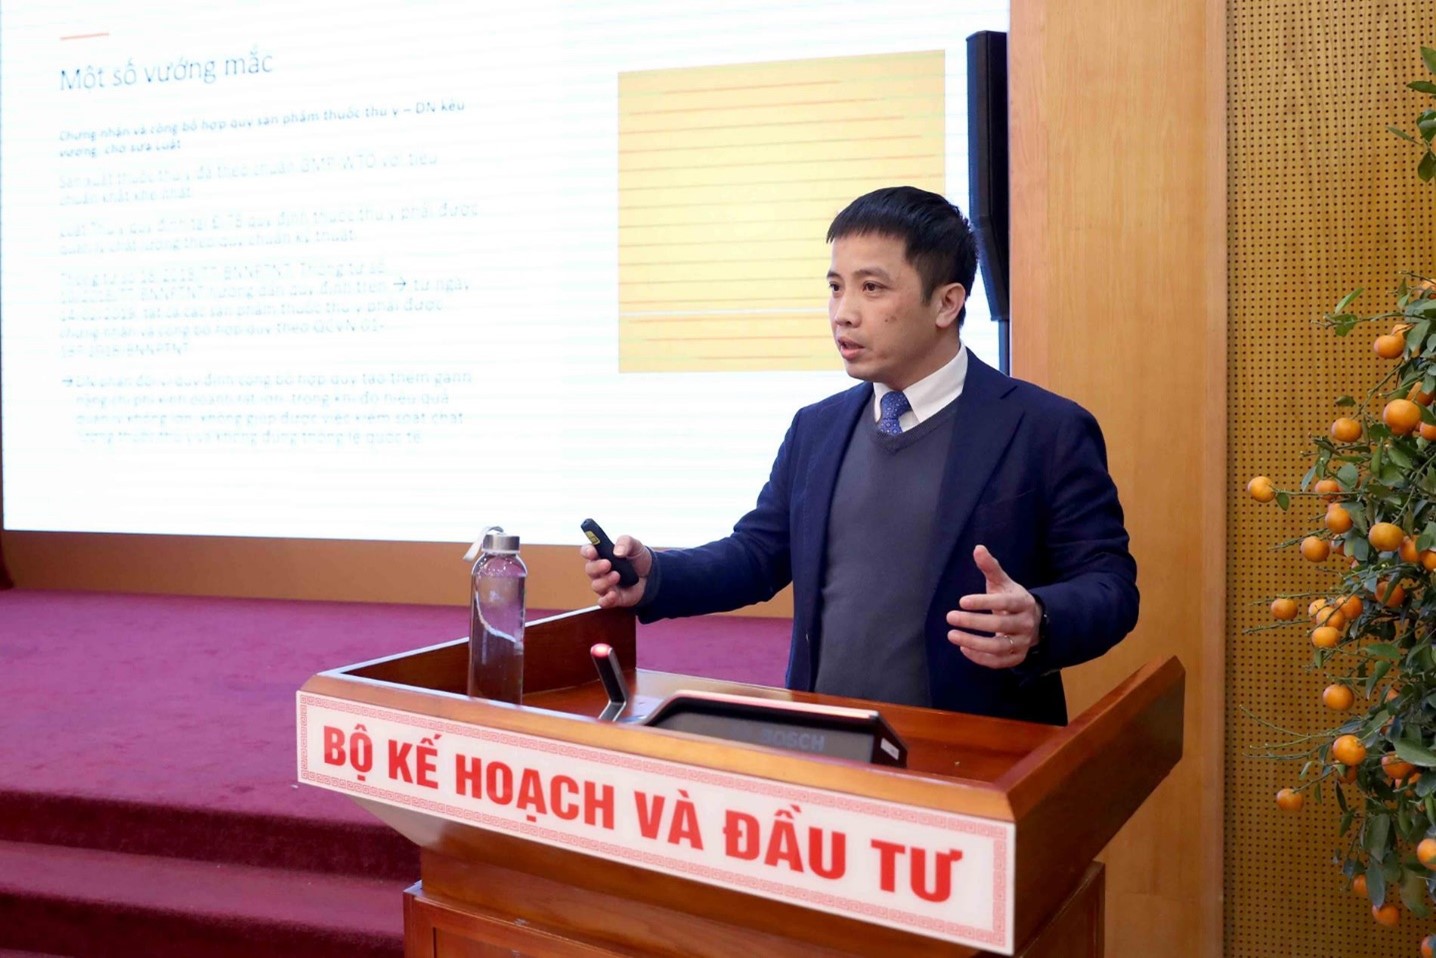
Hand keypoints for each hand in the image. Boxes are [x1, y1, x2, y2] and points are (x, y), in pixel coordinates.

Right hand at [579, 534, 652, 608]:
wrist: (651, 575)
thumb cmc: (638, 558)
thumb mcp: (635, 545)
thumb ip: (625, 542)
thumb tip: (617, 552)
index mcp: (601, 554)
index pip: (587, 551)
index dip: (587, 551)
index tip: (592, 551)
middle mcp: (600, 570)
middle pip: (590, 569)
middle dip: (597, 567)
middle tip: (608, 564)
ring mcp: (605, 585)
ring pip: (596, 585)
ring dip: (605, 581)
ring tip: (617, 576)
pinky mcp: (612, 598)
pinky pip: (603, 602)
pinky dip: (607, 599)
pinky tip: (613, 594)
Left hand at [946, 545, 1039, 668]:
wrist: (1033, 622)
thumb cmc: (1010, 599)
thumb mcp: (1002, 582)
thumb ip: (990, 567)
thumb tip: (977, 548)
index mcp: (1023, 602)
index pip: (1005, 602)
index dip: (984, 602)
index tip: (962, 601)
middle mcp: (1025, 623)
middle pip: (1000, 624)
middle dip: (973, 622)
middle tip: (950, 616)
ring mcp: (1022, 642)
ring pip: (999, 646)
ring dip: (974, 643)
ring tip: (952, 635)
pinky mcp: (1017, 657)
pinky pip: (999, 662)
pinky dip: (980, 657)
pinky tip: (963, 648)